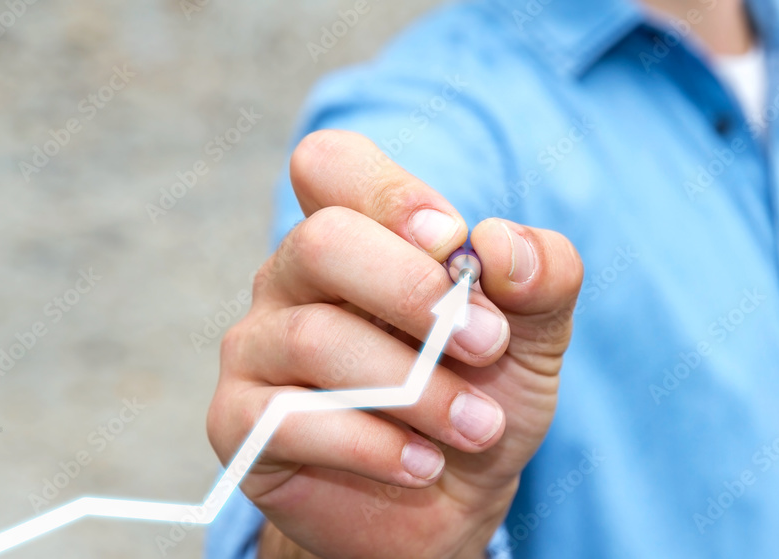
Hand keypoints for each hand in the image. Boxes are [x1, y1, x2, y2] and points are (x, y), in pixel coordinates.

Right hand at [207, 130, 583, 558]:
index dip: (392, 194)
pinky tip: (423, 464)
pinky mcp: (238, 421)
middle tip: (487, 345)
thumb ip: (540, 275)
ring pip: (315, 339)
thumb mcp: (533, 333)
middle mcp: (294, 278)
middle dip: (414, 293)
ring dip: (416, 389)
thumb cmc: (480, 395)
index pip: (331, 164)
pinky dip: (373, 445)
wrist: (448, 500)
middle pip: (321, 242)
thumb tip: (503, 246)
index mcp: (356, 233)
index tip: (455, 247)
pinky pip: (288, 421)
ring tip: (479, 428)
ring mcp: (257, 347)